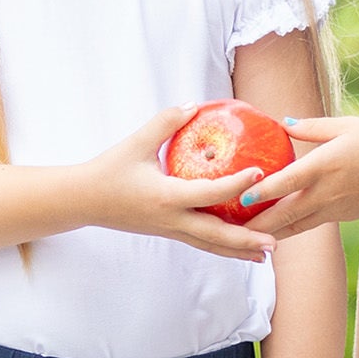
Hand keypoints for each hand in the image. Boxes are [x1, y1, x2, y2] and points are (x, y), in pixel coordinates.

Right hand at [83, 103, 277, 262]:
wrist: (84, 200)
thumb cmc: (109, 169)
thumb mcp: (136, 142)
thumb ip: (166, 122)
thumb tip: (194, 104)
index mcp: (166, 197)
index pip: (209, 193)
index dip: (236, 184)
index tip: (260, 174)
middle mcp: (171, 219)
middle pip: (215, 235)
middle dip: (246, 240)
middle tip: (274, 242)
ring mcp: (170, 230)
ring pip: (210, 245)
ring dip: (238, 250)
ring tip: (265, 253)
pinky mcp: (168, 232)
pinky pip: (200, 242)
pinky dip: (221, 246)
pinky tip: (239, 247)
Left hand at [240, 116, 358, 236]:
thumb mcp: (345, 126)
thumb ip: (312, 128)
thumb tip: (283, 124)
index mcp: (326, 165)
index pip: (289, 182)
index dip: (263, 192)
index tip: (241, 198)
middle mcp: (328, 192)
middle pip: (286, 214)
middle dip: (257, 225)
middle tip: (230, 232)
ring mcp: (335, 208)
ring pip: (296, 226)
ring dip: (270, 233)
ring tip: (244, 239)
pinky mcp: (341, 217)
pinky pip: (310, 224)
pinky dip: (290, 230)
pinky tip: (272, 232)